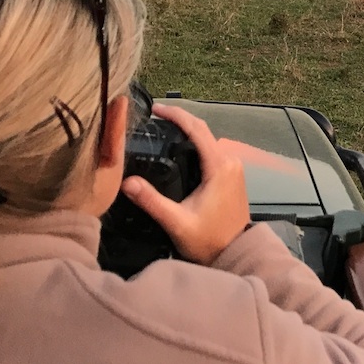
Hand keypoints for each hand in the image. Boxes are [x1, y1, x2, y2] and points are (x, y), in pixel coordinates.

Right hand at [120, 104, 250, 265]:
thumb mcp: (177, 222)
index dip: (177, 115)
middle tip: (154, 116)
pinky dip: (195, 143)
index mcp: (219, 166)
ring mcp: (234, 166)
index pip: (198, 129)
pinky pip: (212, 150)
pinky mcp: (232, 174)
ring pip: (208, 139)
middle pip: (204, 130)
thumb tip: (126, 182)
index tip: (155, 109)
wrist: (236, 253)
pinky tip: (178, 147)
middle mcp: (230, 160)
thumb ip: (152, 201)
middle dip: (180, 119)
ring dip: (188, 130)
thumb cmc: (209, 240)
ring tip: (162, 128)